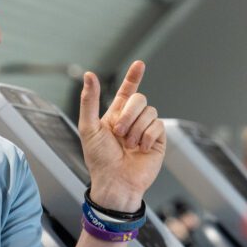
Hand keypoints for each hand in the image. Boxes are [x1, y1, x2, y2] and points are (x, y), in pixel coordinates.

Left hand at [77, 61, 165, 211]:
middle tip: (119, 133)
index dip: (133, 77)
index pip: (127, 92)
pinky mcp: (158, 140)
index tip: (139, 64)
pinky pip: (158, 126)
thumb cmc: (99, 160)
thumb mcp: (89, 128)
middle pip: (140, 99)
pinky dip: (147, 137)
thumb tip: (89, 75)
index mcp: (116, 116)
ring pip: (149, 111)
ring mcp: (146, 130)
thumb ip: (89, 101)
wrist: (115, 182)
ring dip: (136, 129)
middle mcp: (132, 121)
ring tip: (128, 145)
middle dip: (128, 114)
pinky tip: (141, 149)